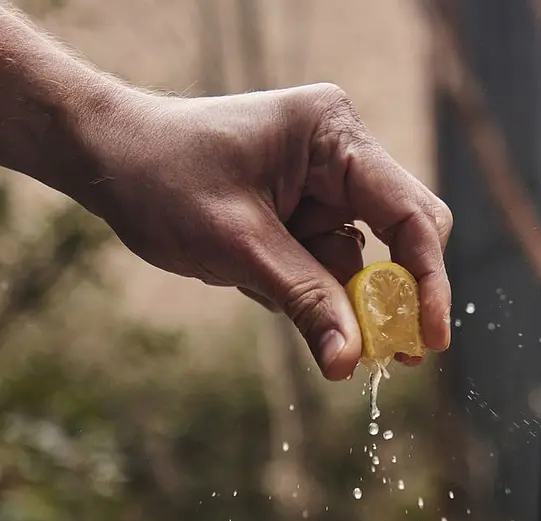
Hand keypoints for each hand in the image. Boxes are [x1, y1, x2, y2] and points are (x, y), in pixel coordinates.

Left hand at [75, 83, 452, 379]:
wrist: (111, 162)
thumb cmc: (165, 177)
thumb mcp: (239, 245)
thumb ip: (304, 301)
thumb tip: (350, 363)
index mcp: (334, 136)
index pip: (409, 213)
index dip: (428, 281)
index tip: (429, 340)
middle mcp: (341, 159)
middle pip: (402, 239)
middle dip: (393, 300)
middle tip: (391, 358)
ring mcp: (325, 192)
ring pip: (363, 268)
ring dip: (341, 307)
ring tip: (277, 299)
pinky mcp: (305, 223)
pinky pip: (330, 276)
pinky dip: (311, 301)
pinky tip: (259, 283)